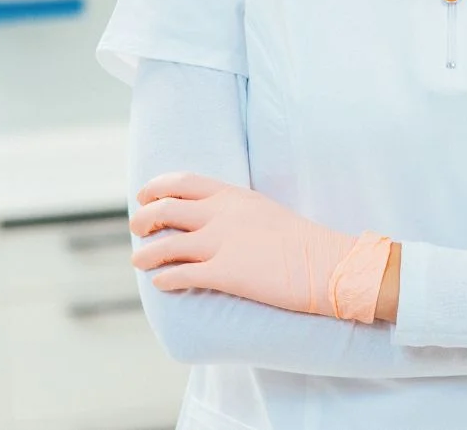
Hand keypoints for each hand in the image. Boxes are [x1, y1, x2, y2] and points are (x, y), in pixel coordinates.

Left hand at [129, 172, 392, 321]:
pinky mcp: (224, 274)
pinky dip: (164, 280)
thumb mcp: (264, 211)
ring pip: (164, 246)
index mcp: (233, 196)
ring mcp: (221, 244)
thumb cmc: (302, 242)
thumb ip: (235, 210)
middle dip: (143, 219)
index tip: (145, 196)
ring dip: (145, 254)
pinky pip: (180, 275)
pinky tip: (162, 284)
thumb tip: (211, 220)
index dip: (156, 188)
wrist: (328, 264)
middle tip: (137, 228)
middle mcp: (222, 215)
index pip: (182, 182)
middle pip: (165, 209)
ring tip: (139, 261)